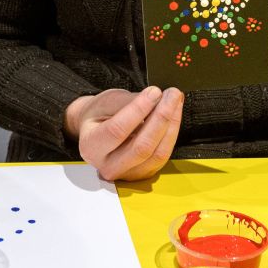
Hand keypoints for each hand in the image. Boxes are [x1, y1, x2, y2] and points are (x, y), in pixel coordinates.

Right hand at [65, 86, 183, 181]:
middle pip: (141, 147)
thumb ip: (128, 102)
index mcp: (91, 146)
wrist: (95, 132)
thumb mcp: (105, 102)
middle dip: (161, 117)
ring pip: (157, 154)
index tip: (154, 92)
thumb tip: (156, 98)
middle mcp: (107, 166)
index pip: (118, 130)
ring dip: (171, 125)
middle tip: (172, 94)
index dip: (138, 110)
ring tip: (176, 101)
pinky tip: (174, 114)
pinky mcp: (143, 174)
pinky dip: (172, 133)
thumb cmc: (98, 116)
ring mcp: (127, 175)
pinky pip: (163, 156)